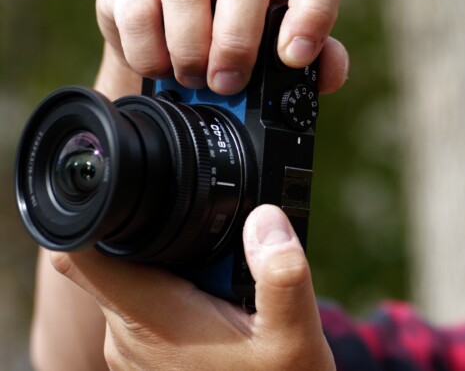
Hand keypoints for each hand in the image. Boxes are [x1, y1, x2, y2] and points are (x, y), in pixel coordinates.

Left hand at [51, 206, 333, 369]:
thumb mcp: (295, 336)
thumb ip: (281, 275)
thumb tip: (266, 217)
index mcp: (154, 319)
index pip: (84, 255)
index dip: (99, 214)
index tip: (135, 196)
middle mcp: (129, 336)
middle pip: (121, 257)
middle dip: (170, 239)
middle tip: (226, 260)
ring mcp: (135, 351)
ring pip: (140, 281)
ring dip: (181, 268)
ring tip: (229, 290)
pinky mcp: (149, 359)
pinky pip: (152, 308)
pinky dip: (184, 295)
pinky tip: (225, 310)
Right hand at [93, 0, 347, 99]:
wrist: (165, 39)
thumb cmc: (234, 42)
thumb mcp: (276, 53)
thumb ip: (313, 63)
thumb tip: (327, 74)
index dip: (314, 12)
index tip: (295, 58)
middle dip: (238, 40)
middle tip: (230, 83)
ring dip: (191, 48)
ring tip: (195, 79)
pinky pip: (138, 10)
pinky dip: (150, 53)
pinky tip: (162, 68)